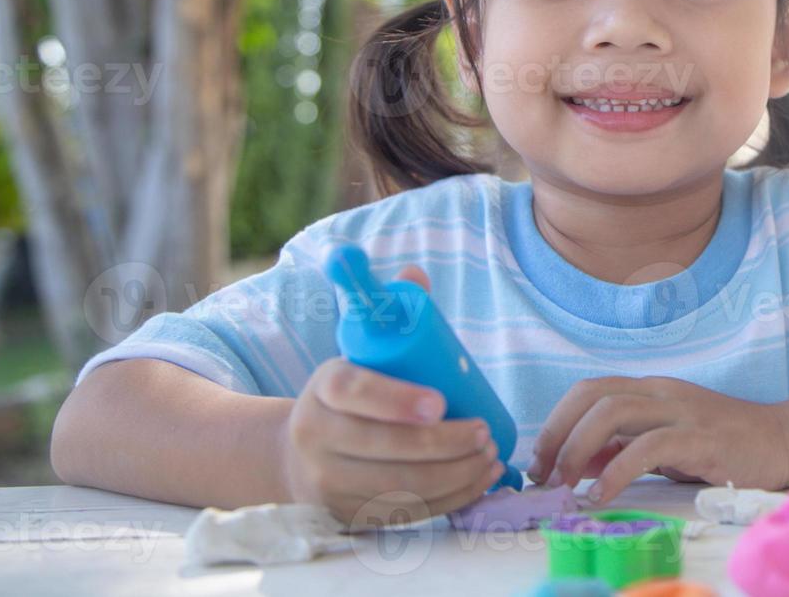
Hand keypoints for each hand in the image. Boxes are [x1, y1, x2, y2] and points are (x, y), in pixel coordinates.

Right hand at [278, 266, 505, 524]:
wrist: (297, 453)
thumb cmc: (349, 394)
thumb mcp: (358, 351)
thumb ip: (386, 312)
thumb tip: (415, 274)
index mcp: (322, 387)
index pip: (354, 391)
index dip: (397, 399)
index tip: (441, 403)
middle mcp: (316, 437)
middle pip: (383, 447)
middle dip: (443, 444)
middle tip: (485, 433)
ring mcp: (329, 482)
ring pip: (397, 485)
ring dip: (454, 475)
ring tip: (491, 456)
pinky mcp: (348, 514)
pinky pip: (403, 513)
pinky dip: (447, 501)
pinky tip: (478, 482)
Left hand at [524, 376, 788, 506]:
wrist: (783, 440)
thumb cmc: (724, 444)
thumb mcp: (666, 443)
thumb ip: (624, 447)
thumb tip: (579, 462)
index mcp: (650, 389)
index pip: (588, 390)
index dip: (556, 421)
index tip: (540, 460)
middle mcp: (661, 392)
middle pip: (593, 395)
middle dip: (558, 434)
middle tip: (545, 475)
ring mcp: (681, 411)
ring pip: (614, 412)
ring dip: (579, 449)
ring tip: (567, 484)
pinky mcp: (701, 438)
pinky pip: (648, 447)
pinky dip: (617, 470)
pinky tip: (603, 494)